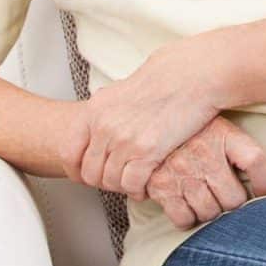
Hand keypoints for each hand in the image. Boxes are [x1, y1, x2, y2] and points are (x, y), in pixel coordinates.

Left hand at [58, 40, 225, 197]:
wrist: (196, 75)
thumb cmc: (169, 77)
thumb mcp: (125, 89)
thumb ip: (108, 110)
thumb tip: (102, 122)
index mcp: (96, 110)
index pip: (70, 152)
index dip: (79, 169)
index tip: (92, 173)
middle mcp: (104, 126)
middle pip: (90, 172)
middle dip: (105, 180)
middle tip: (121, 179)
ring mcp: (124, 139)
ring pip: (111, 181)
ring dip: (124, 186)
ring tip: (136, 183)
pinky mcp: (146, 151)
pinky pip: (132, 184)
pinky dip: (139, 190)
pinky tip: (147, 186)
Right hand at [144, 115, 265, 230]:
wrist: (145, 124)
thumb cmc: (188, 129)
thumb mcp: (216, 122)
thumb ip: (237, 142)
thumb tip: (263, 177)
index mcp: (222, 133)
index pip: (255, 161)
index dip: (264, 182)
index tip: (264, 191)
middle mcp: (204, 154)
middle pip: (234, 199)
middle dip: (232, 203)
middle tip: (227, 197)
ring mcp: (182, 172)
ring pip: (210, 212)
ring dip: (211, 211)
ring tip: (208, 200)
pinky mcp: (161, 188)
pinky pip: (183, 218)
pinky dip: (188, 218)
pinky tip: (188, 206)